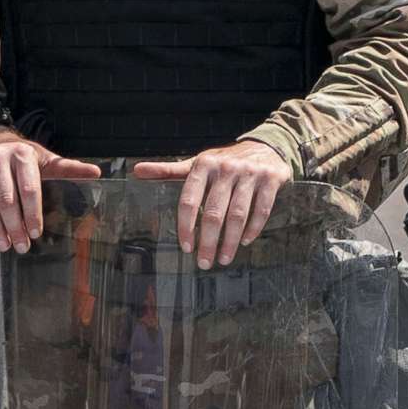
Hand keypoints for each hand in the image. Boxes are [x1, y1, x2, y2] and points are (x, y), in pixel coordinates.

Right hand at [0, 127, 101, 253]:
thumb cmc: (20, 154)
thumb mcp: (44, 158)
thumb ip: (67, 168)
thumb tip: (97, 173)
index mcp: (23, 154)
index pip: (29, 189)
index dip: (32, 213)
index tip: (36, 234)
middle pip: (6, 199)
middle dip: (14, 226)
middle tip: (21, 246)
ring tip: (4, 245)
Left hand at [133, 140, 294, 268]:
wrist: (266, 145)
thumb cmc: (224, 162)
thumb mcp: (197, 164)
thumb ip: (168, 170)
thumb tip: (136, 171)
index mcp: (204, 164)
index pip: (189, 201)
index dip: (186, 227)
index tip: (186, 248)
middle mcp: (227, 168)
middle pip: (214, 213)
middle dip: (208, 242)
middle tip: (205, 263)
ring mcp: (251, 173)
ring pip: (237, 215)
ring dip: (230, 241)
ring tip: (223, 259)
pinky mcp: (271, 179)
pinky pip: (261, 209)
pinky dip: (253, 229)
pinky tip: (245, 242)